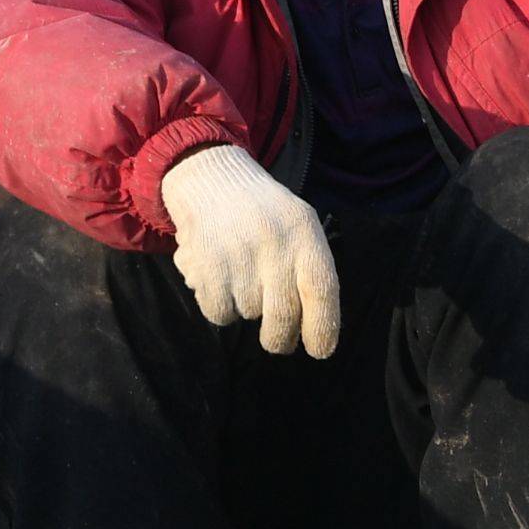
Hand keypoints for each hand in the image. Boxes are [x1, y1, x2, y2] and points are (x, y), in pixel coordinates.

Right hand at [157, 143, 338, 356]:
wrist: (210, 177)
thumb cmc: (263, 210)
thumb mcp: (299, 224)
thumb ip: (310, 269)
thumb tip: (317, 330)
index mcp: (303, 232)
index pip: (321, 291)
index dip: (323, 328)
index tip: (319, 351)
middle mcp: (273, 244)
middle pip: (283, 318)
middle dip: (280, 338)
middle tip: (277, 338)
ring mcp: (237, 256)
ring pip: (249, 315)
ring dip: (246, 307)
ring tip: (240, 273)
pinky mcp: (205, 267)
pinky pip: (219, 313)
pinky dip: (219, 305)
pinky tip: (219, 276)